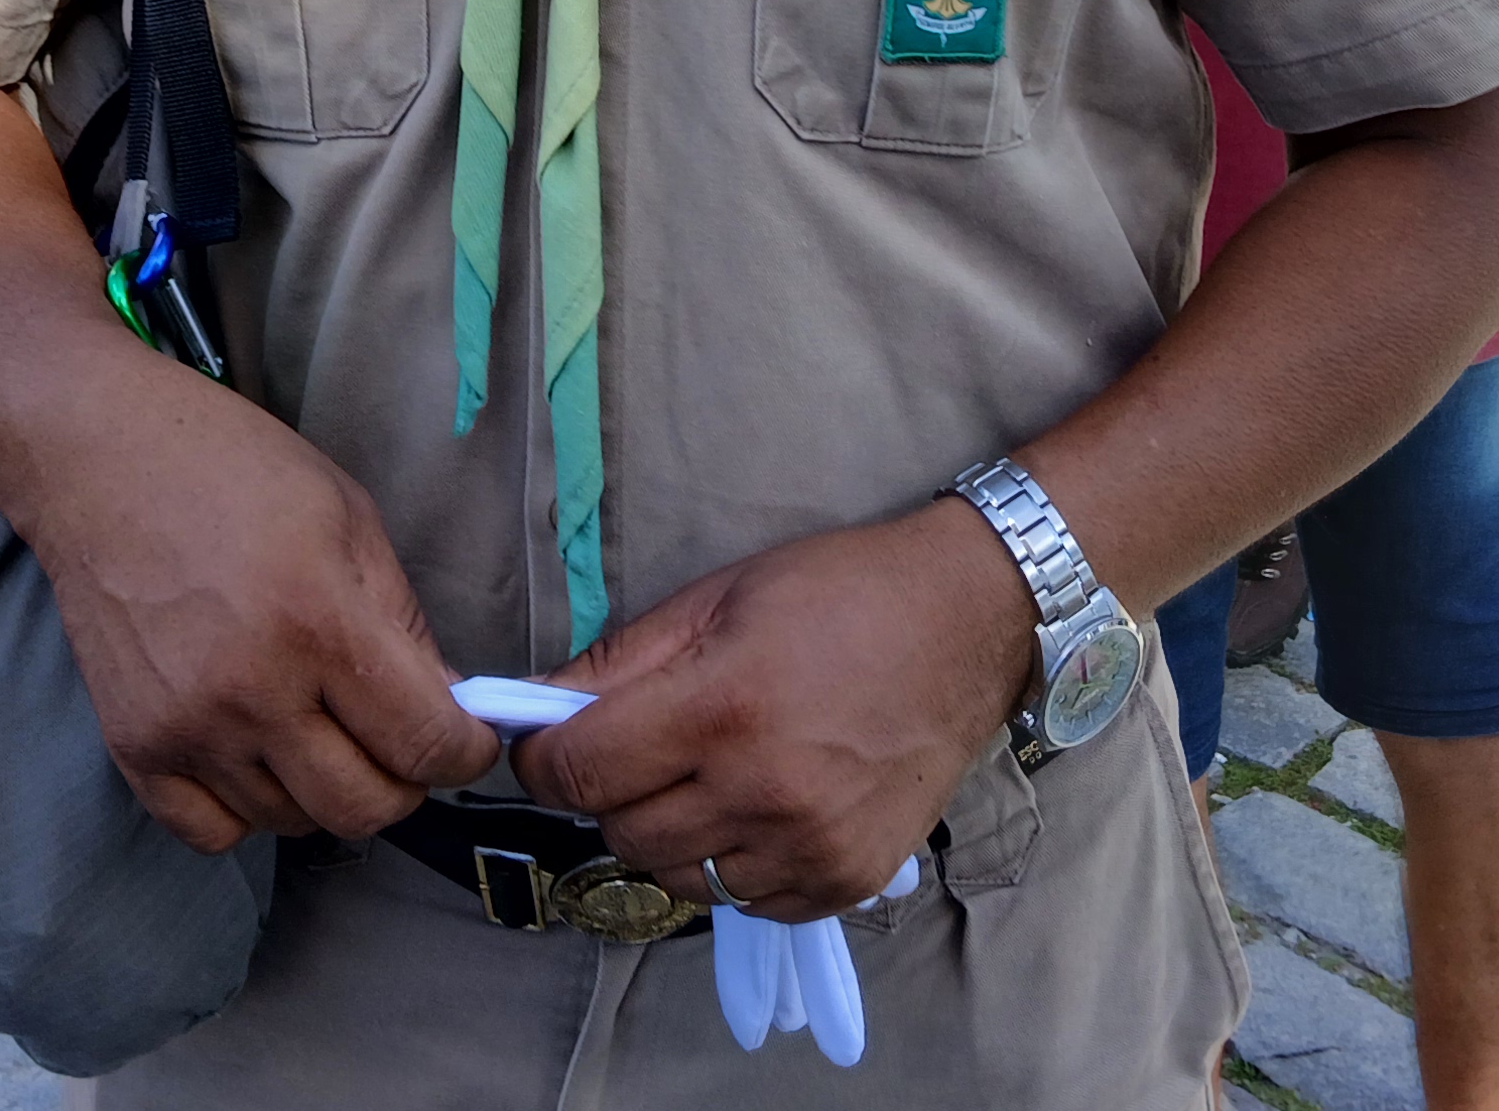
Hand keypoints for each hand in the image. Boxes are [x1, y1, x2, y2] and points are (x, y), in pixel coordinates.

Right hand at [16, 372, 497, 852]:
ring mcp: (186, 728)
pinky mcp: (133, 747)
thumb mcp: (349, 517)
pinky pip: (213, 832)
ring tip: (317, 722)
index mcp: (318, 620)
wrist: (100, 460)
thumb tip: (447, 709)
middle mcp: (251, 690)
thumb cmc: (233, 469)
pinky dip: (249, 808)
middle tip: (397, 738)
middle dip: (404, 782)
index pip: (422, 742)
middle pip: (363, 808)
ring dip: (323, 787)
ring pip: (292, 822)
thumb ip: (404, 622)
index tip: (467, 739)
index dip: (464, 752)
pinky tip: (256, 751)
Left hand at [514, 500, 1026, 919]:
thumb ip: (618, 662)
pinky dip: (732, 865)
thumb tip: (532, 710)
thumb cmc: (837, 594)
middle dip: (611, 791)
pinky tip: (760, 808)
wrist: (966, 625)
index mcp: (722, 707)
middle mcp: (764, 791)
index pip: (579, 771)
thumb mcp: (717, 596)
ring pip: (675, 879)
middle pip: (620, 831)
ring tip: (708, 775)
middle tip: (644, 746)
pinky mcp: (845, 882)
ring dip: (670, 833)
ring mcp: (808, 847)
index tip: (549, 742)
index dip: (545, 757)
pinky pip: (744, 904)